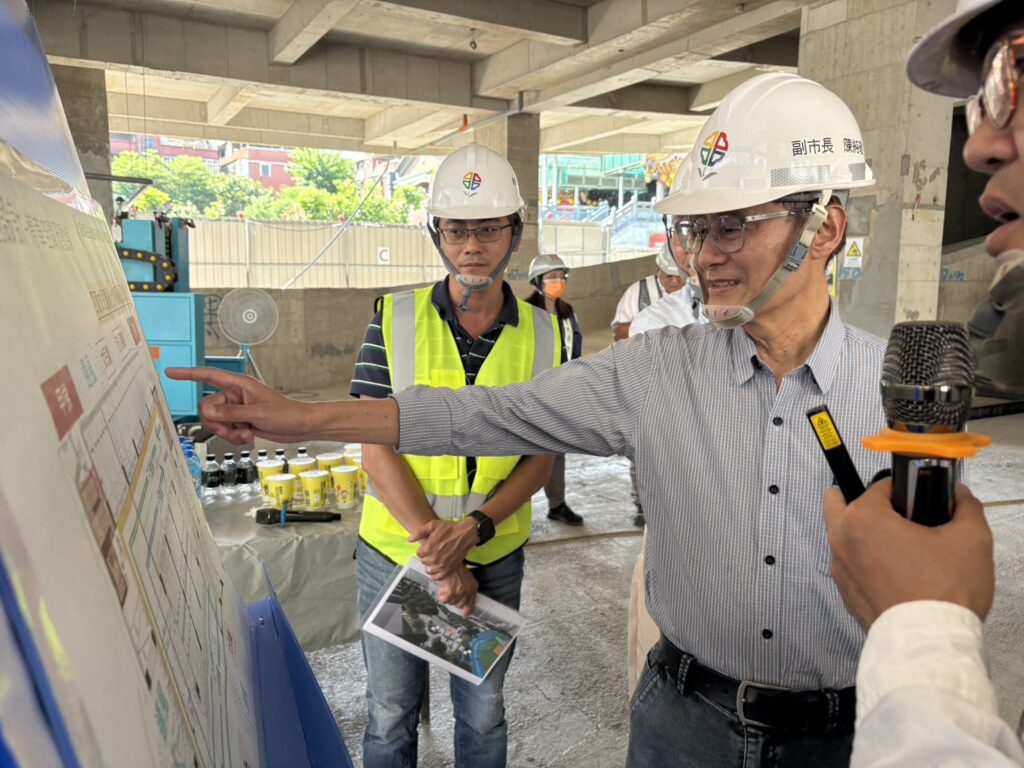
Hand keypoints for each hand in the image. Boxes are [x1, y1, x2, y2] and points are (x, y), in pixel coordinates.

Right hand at [165, 367, 314, 443]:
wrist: (300, 426)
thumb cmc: (286, 413)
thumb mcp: (257, 413)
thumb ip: (231, 413)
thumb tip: (209, 413)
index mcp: (238, 385)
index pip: (208, 376)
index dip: (189, 374)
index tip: (171, 372)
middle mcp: (234, 396)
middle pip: (207, 408)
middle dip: (218, 422)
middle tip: (235, 427)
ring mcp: (236, 410)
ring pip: (215, 422)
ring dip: (228, 432)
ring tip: (246, 433)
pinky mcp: (240, 422)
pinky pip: (225, 431)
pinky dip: (234, 437)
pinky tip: (248, 436)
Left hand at [410, 519, 476, 580]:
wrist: (465, 534)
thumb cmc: (449, 528)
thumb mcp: (432, 525)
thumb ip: (419, 533)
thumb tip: (409, 540)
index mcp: (428, 548)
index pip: (419, 554)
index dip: (423, 549)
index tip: (428, 546)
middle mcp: (434, 558)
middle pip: (424, 562)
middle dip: (427, 556)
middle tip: (434, 551)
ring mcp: (441, 565)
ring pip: (429, 570)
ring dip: (432, 565)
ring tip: (437, 558)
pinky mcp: (448, 569)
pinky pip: (437, 577)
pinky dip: (436, 573)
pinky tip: (439, 567)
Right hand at [436, 567, 477, 616]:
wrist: (449, 563)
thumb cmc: (457, 569)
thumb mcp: (468, 578)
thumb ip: (469, 590)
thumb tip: (466, 604)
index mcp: (472, 589)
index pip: (471, 605)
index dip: (467, 610)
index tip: (465, 615)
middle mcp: (466, 593)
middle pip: (459, 605)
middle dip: (455, 599)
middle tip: (452, 591)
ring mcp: (458, 594)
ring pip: (451, 603)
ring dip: (448, 597)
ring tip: (447, 586)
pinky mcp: (449, 595)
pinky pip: (444, 600)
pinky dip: (442, 595)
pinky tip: (443, 588)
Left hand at [823, 479, 993, 630]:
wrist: (928, 644)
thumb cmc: (944, 587)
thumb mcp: (970, 539)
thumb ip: (965, 507)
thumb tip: (959, 495)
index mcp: (862, 518)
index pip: (879, 486)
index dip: (904, 490)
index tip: (922, 502)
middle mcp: (840, 540)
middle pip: (839, 503)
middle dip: (863, 501)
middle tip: (898, 516)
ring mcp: (838, 570)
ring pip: (843, 538)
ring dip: (864, 535)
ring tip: (902, 549)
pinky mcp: (845, 596)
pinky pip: (850, 568)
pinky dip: (865, 564)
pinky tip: (896, 576)